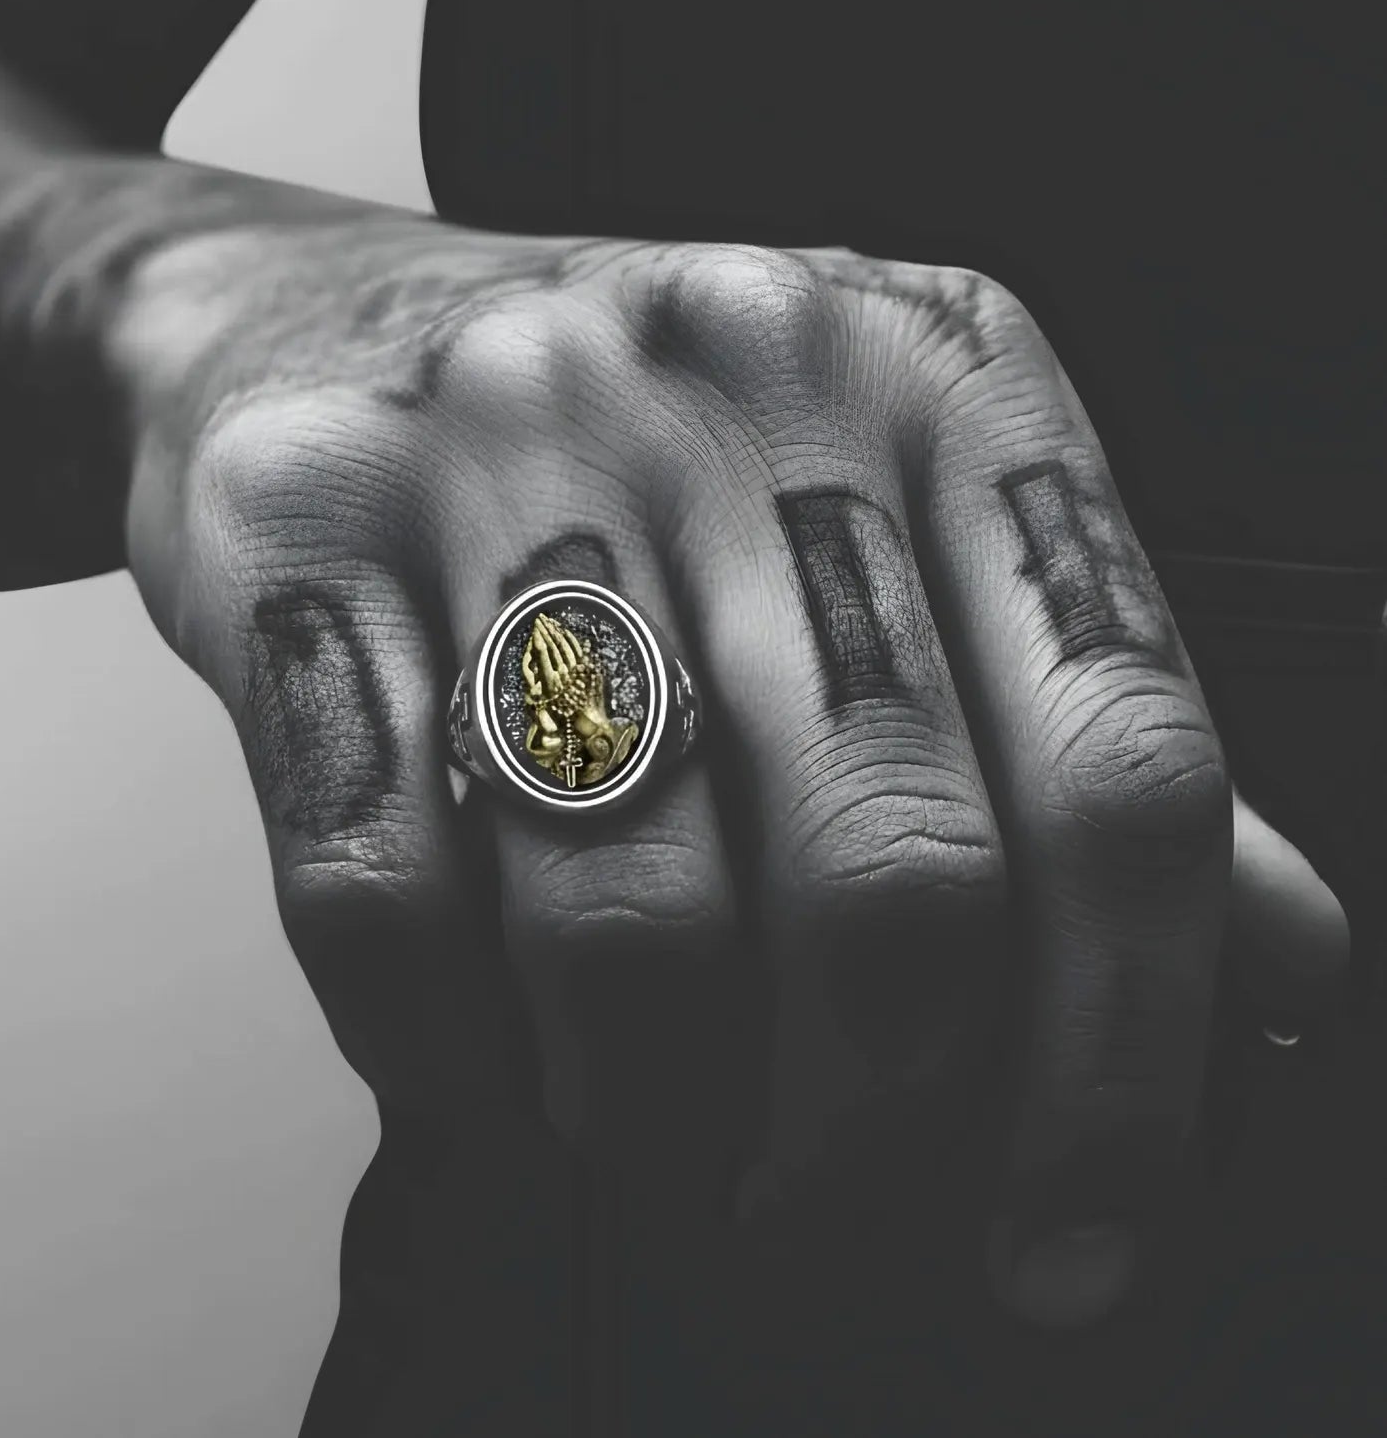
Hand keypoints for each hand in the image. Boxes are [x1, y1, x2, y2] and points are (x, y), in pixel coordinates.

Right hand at [109, 213, 1347, 1325]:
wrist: (322, 322)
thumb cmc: (634, 450)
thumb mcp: (894, 527)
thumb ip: (1067, 734)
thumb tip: (1258, 963)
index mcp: (944, 386)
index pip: (1124, 760)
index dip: (1123, 1055)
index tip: (1067, 1234)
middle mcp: (739, 387)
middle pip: (887, 868)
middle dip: (852, 1118)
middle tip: (798, 1171)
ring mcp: (503, 443)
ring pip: (623, 909)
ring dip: (643, 1102)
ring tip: (639, 1114)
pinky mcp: (298, 530)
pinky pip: (380, 885)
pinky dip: (446, 1043)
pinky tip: (481, 1049)